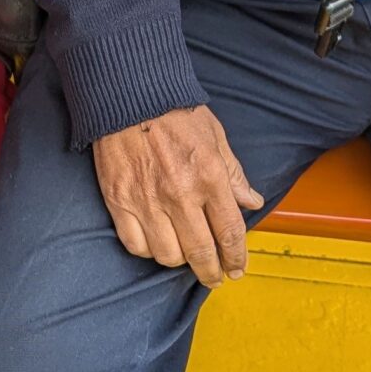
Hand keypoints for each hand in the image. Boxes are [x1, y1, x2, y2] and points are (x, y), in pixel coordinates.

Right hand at [93, 106, 263, 288]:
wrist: (128, 94)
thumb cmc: (174, 111)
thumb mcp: (215, 137)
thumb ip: (234, 174)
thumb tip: (251, 202)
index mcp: (209, 177)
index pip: (229, 233)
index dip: (236, 258)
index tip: (236, 268)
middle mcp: (180, 194)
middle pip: (200, 252)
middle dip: (211, 272)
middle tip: (215, 277)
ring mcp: (146, 200)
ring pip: (167, 255)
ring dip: (179, 261)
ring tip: (184, 255)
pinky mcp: (119, 201)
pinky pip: (135, 245)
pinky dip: (147, 251)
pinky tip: (155, 243)